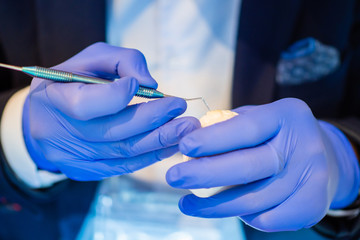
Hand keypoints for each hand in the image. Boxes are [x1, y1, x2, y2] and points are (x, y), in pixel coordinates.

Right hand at [23, 42, 199, 180]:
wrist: (45, 119)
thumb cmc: (72, 83)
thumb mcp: (90, 59)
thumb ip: (121, 60)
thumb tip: (150, 84)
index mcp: (54, 99)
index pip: (85, 104)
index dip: (114, 97)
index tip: (141, 86)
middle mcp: (60, 133)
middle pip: (113, 132)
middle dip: (153, 119)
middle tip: (181, 108)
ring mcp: (72, 158)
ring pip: (123, 152)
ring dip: (159, 140)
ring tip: (185, 128)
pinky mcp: (85, 171)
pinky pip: (123, 166)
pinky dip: (150, 155)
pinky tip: (170, 145)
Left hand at [166, 98, 359, 230]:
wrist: (320, 156)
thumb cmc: (274, 135)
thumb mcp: (256, 119)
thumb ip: (227, 127)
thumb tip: (187, 141)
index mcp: (286, 116)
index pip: (245, 129)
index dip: (213, 140)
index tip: (184, 147)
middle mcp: (304, 145)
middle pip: (248, 167)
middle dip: (204, 174)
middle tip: (173, 177)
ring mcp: (312, 177)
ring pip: (253, 200)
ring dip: (214, 206)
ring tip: (186, 204)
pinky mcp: (313, 205)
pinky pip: (267, 219)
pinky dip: (241, 216)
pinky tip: (224, 209)